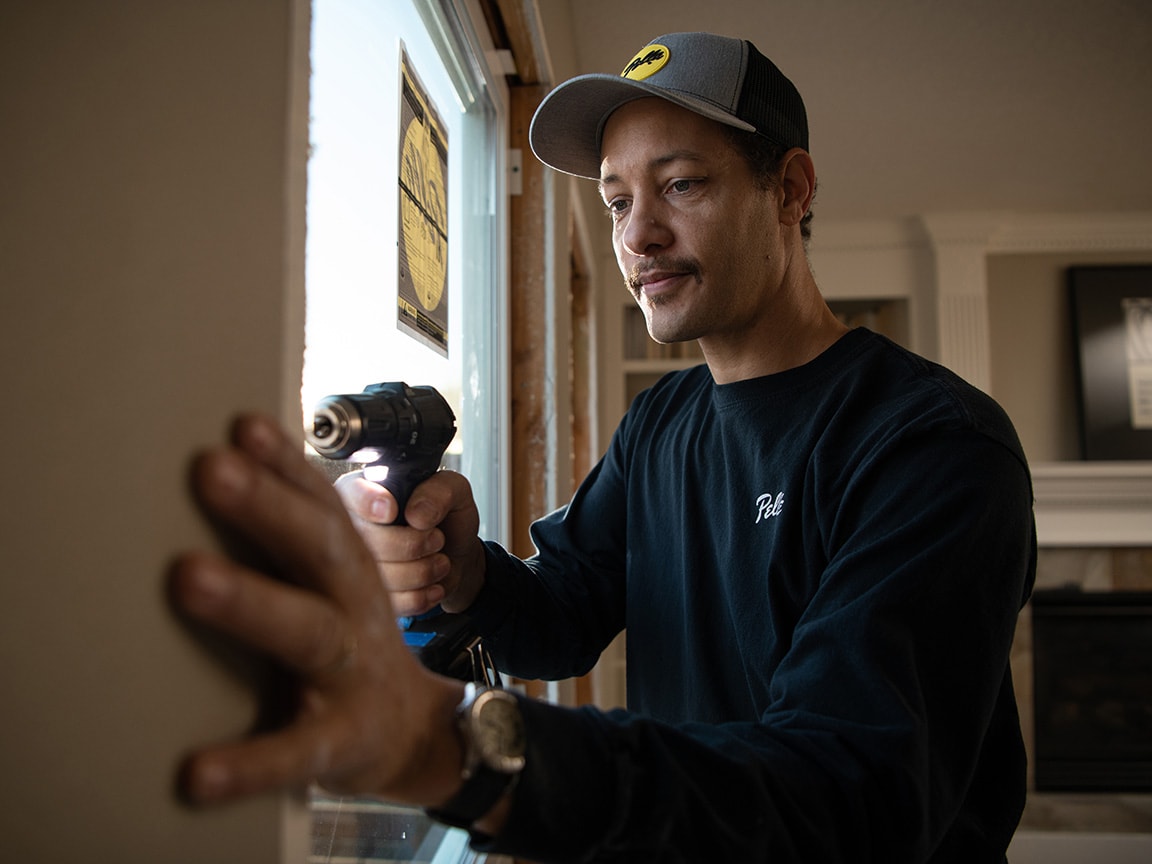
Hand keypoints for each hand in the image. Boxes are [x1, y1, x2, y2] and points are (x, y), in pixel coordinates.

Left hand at [170, 414, 464, 806]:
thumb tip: (223, 467)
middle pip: (320, 551)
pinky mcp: (338, 741)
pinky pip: (295, 750)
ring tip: (187, 577)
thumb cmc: (350, 644)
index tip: (244, 424)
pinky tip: (197, 771)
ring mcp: (350, 673)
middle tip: (212, 469)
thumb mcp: (334, 586)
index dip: (287, 465)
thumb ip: (292, 540)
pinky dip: (249, 761)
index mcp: (350, 571)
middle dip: (269, 508)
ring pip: (306, 631)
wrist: (410, 731)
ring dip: (251, 601)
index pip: (323, 507)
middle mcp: (356, 609)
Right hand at [334, 469, 486, 616]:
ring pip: (382, 576)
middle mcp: (354, 525)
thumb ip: (439, 492)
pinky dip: (422, 595)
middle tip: (438, 539)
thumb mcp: (455, 491)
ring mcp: (358, 563)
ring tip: (440, 561)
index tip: (391, 511)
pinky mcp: (371, 594)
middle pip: (369, 542)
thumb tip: (416, 514)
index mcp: (368, 489)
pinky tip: (433, 584)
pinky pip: (393, 602)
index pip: (352, 492)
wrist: (456, 555)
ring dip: (423, 571)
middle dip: (413, 544)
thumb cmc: (448, 518)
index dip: (368, 503)